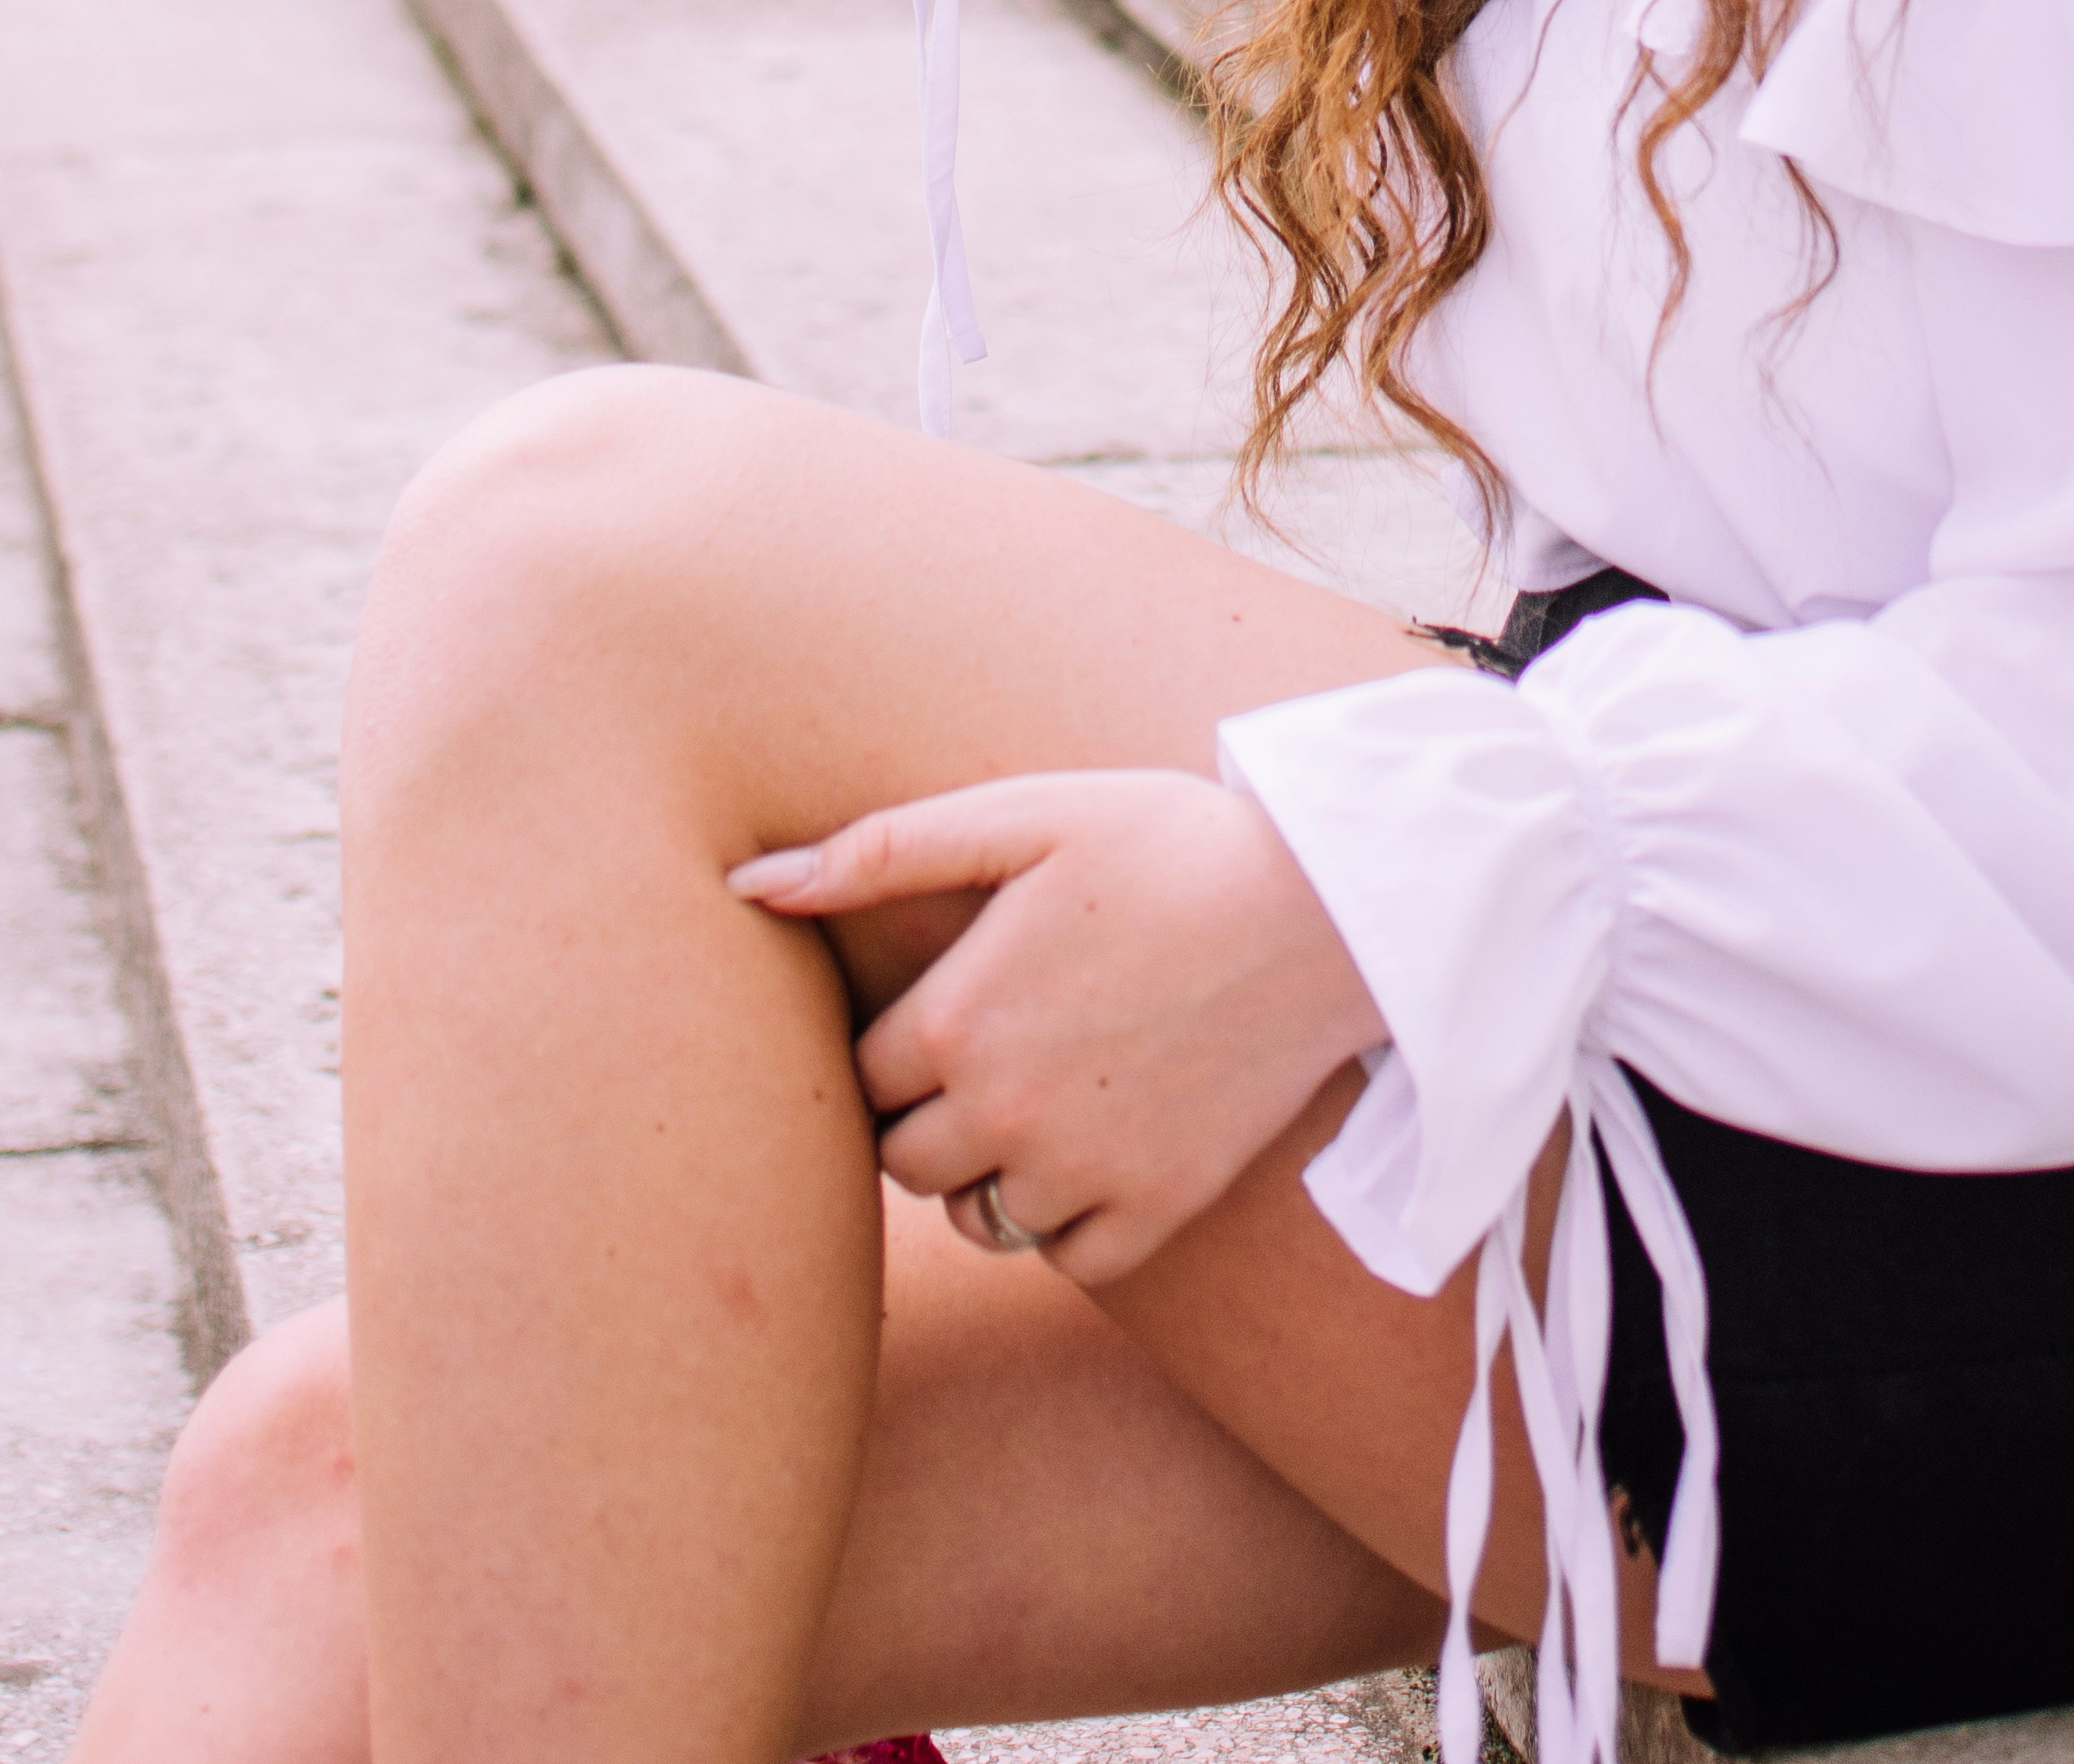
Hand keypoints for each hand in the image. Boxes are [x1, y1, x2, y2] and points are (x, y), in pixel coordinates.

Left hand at [729, 768, 1379, 1286]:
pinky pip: (1064, 1259)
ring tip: (1044, 1097)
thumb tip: (745, 882)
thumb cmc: (1165, 841)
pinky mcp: (1155, 1211)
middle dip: (927, 1117)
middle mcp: (1004, 1114)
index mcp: (957, 1019)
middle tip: (989, 1056)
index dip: (894, 1044)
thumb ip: (878, 849)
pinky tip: (1100, 1144)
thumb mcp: (1023, 814)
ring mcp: (1082, 1172)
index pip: (859, 1079)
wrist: (1328, 906)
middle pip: (903, 1163)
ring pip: (977, 1220)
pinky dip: (1067, 1220)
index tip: (945, 1008)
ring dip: (990, 1172)